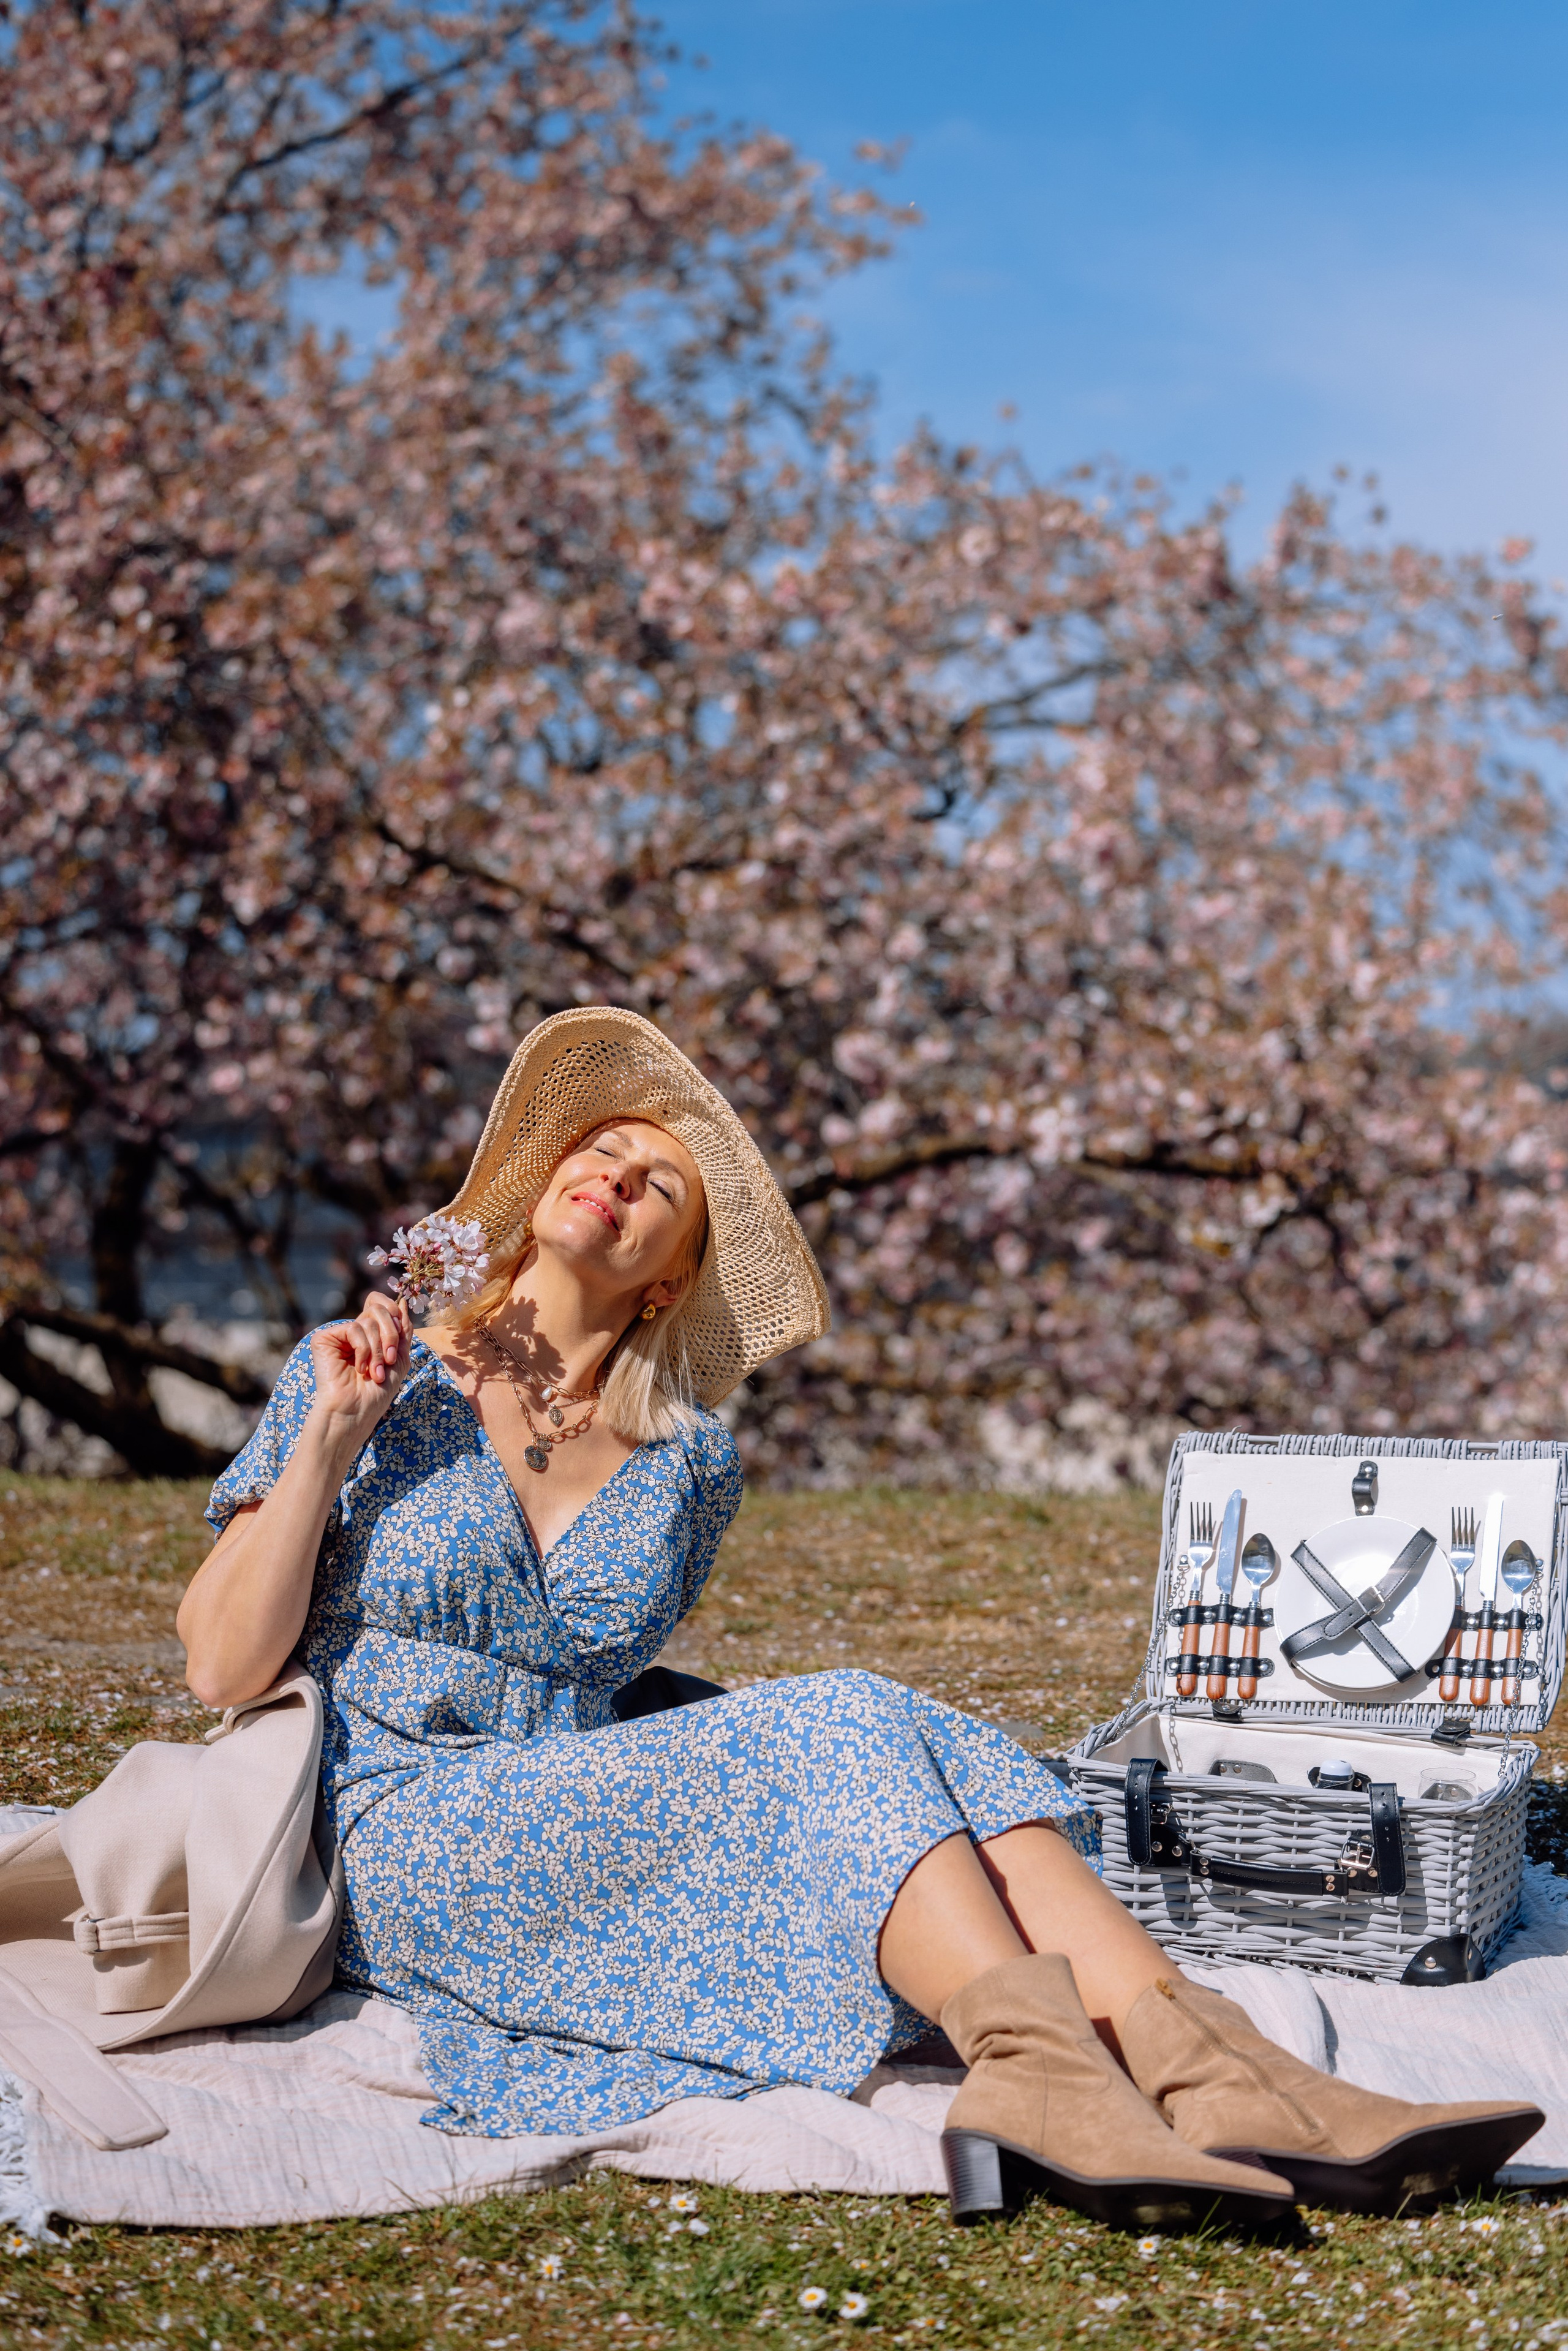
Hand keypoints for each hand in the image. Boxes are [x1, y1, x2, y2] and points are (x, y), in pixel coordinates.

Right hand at [306, 1294, 412, 1452]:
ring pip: (368, 1320)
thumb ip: (403, 1329)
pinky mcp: (324, 1339)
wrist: (356, 1412)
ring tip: (375, 1372)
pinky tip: (359, 1368)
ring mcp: (339, 1334)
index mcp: (371, 1334)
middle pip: (378, 1308)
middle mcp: (354, 1331)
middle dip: (390, 1334)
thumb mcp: (400, 1358)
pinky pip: (354, 1328)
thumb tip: (402, 1300)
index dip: (394, 1313)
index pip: (382, 1304)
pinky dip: (363, 1349)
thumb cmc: (377, 1392)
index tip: (400, 1335)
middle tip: (390, 1360)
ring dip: (379, 1349)